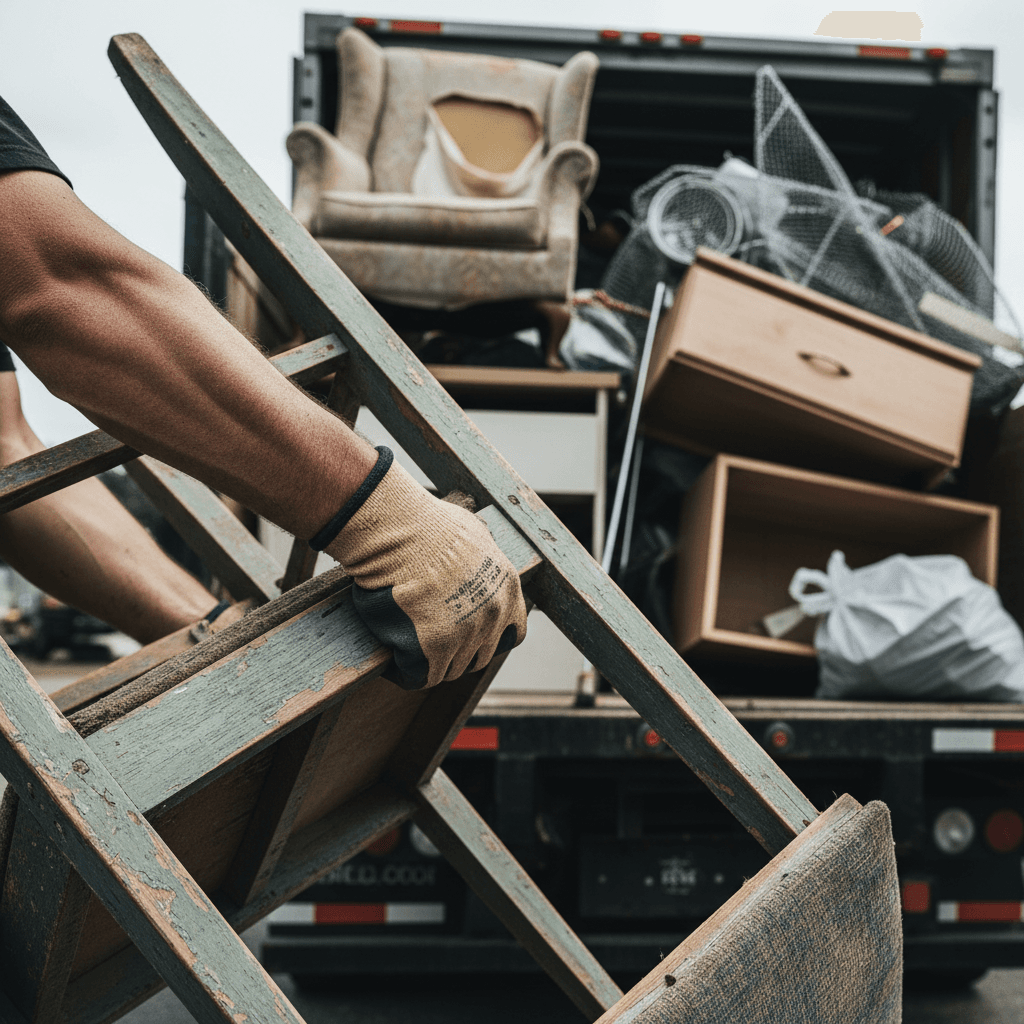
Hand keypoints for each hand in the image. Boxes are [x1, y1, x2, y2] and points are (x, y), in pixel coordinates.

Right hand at [324, 453, 526, 688]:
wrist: (401, 530)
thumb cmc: (429, 523)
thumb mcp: (473, 534)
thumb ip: (481, 556)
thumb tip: (474, 554)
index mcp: (507, 588)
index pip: (513, 632)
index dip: (489, 637)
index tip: (468, 633)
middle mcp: (493, 615)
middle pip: (478, 655)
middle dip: (456, 652)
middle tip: (428, 639)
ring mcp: (465, 635)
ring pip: (449, 669)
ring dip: (429, 661)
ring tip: (406, 645)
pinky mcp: (432, 649)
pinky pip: (419, 675)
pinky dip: (404, 670)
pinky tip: (392, 656)